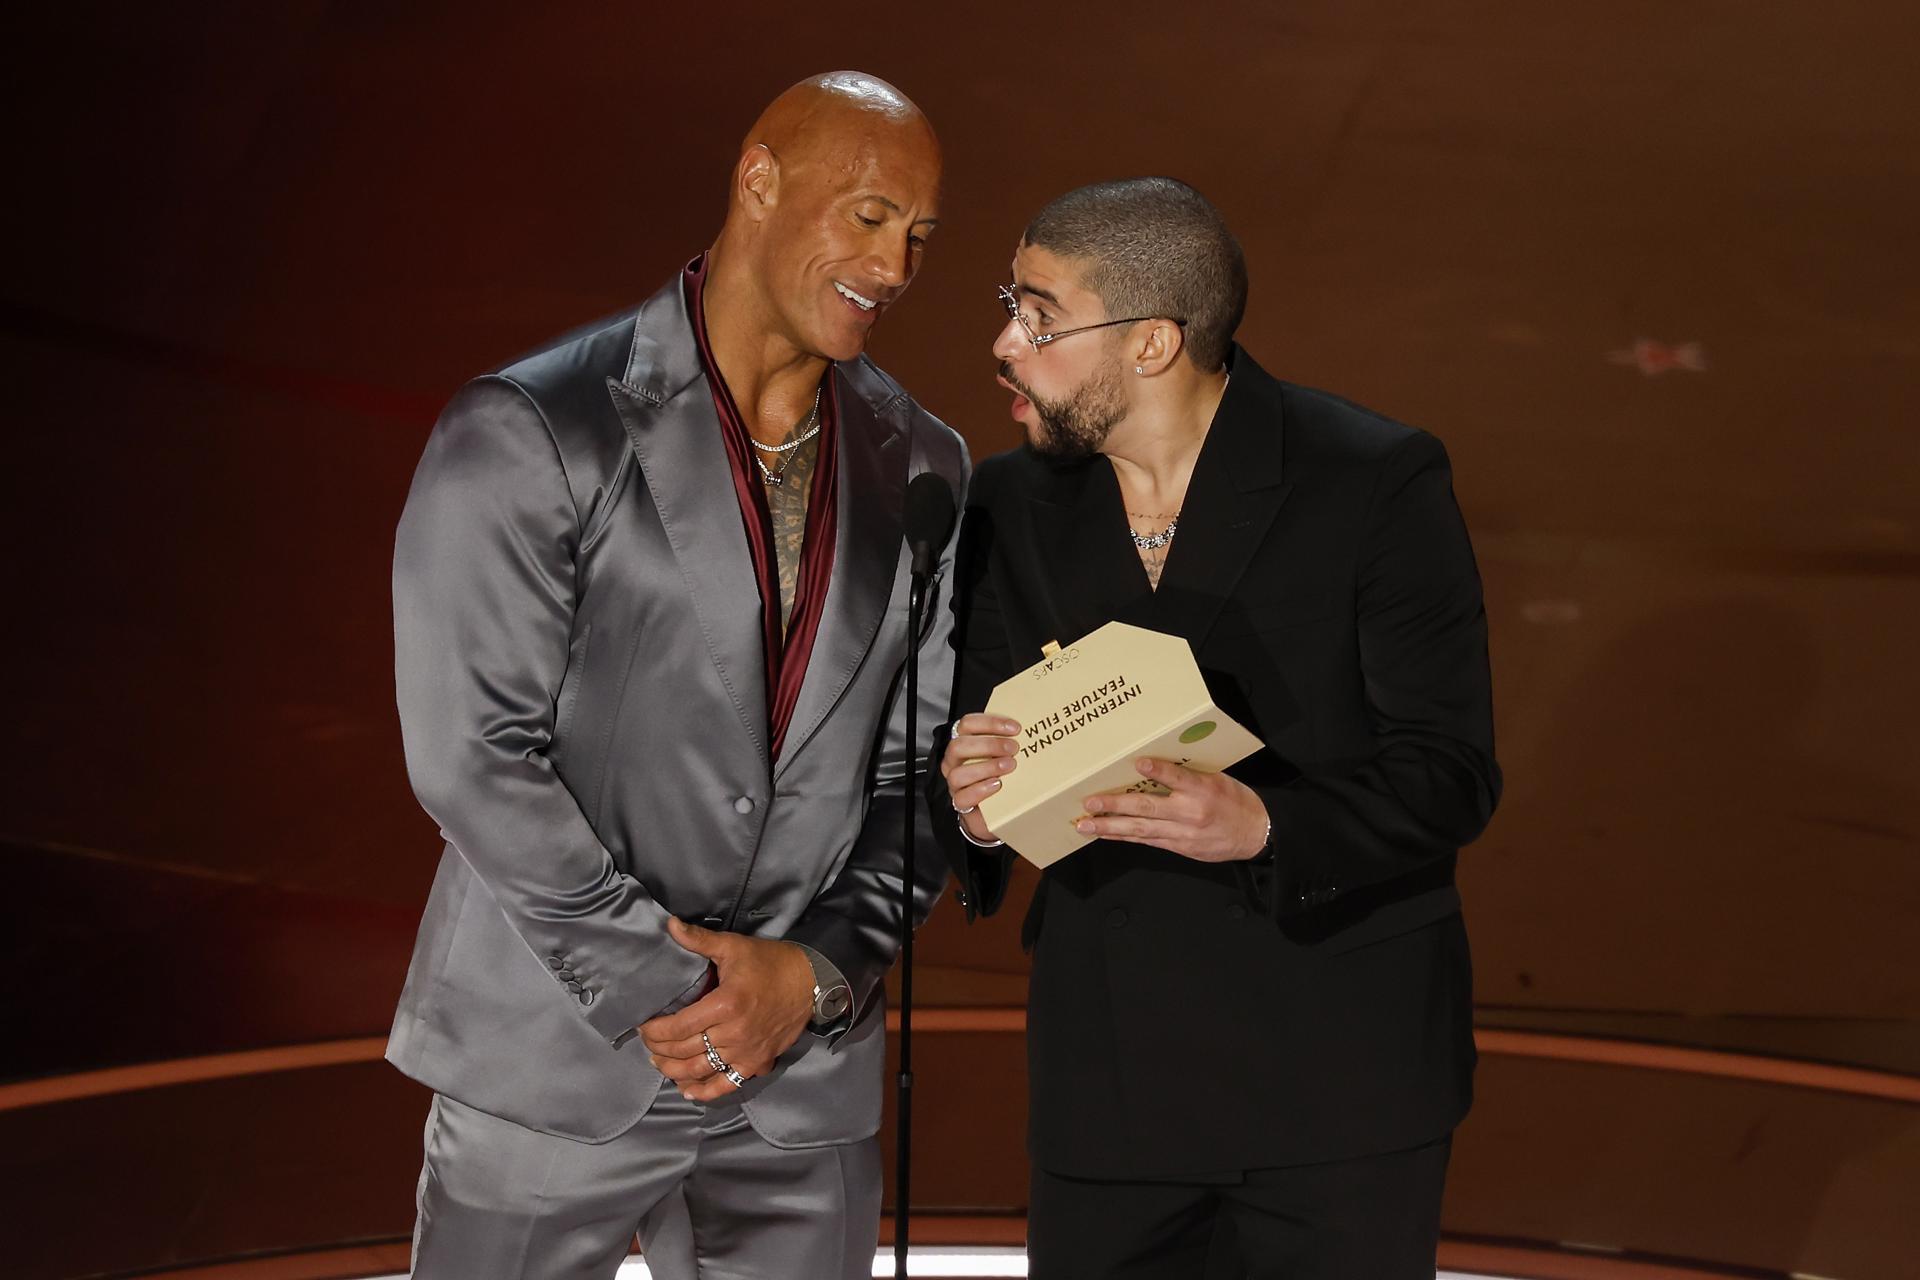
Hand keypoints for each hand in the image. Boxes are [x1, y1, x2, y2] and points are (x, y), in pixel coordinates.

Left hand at [639, 919, 815, 1101]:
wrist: (810, 982)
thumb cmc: (769, 963)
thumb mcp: (733, 946)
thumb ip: (698, 940)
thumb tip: (669, 924)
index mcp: (725, 1005)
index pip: (678, 1027)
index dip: (654, 1031)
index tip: (643, 1026)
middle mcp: (734, 1034)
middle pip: (684, 1050)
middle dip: (659, 1049)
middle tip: (648, 1042)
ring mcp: (746, 1053)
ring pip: (700, 1070)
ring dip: (674, 1070)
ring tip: (660, 1062)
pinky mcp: (757, 1063)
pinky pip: (726, 1084)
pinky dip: (705, 1091)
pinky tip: (687, 1089)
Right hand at [938, 711, 1021, 844]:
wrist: (997, 808)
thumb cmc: (1001, 775)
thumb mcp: (1007, 754)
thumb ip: (1011, 740)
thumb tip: (1035, 727)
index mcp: (964, 742)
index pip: (967, 724)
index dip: (990, 722)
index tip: (1015, 728)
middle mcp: (955, 761)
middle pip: (959, 746)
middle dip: (989, 744)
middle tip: (1013, 748)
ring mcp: (955, 783)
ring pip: (958, 773)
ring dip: (986, 767)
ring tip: (1009, 766)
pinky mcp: (960, 803)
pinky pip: (962, 797)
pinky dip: (981, 790)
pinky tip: (998, 785)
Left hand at [1074, 758, 1269, 862]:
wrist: (1255, 834)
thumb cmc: (1235, 801)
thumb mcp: (1218, 779)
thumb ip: (1188, 775)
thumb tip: (1152, 765)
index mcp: (1204, 790)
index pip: (1178, 777)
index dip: (1158, 770)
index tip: (1138, 761)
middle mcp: (1191, 813)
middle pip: (1148, 809)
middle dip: (1116, 806)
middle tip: (1091, 803)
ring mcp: (1183, 833)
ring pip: (1141, 830)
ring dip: (1110, 827)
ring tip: (1086, 824)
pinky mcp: (1179, 848)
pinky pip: (1147, 841)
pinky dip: (1124, 837)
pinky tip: (1105, 834)